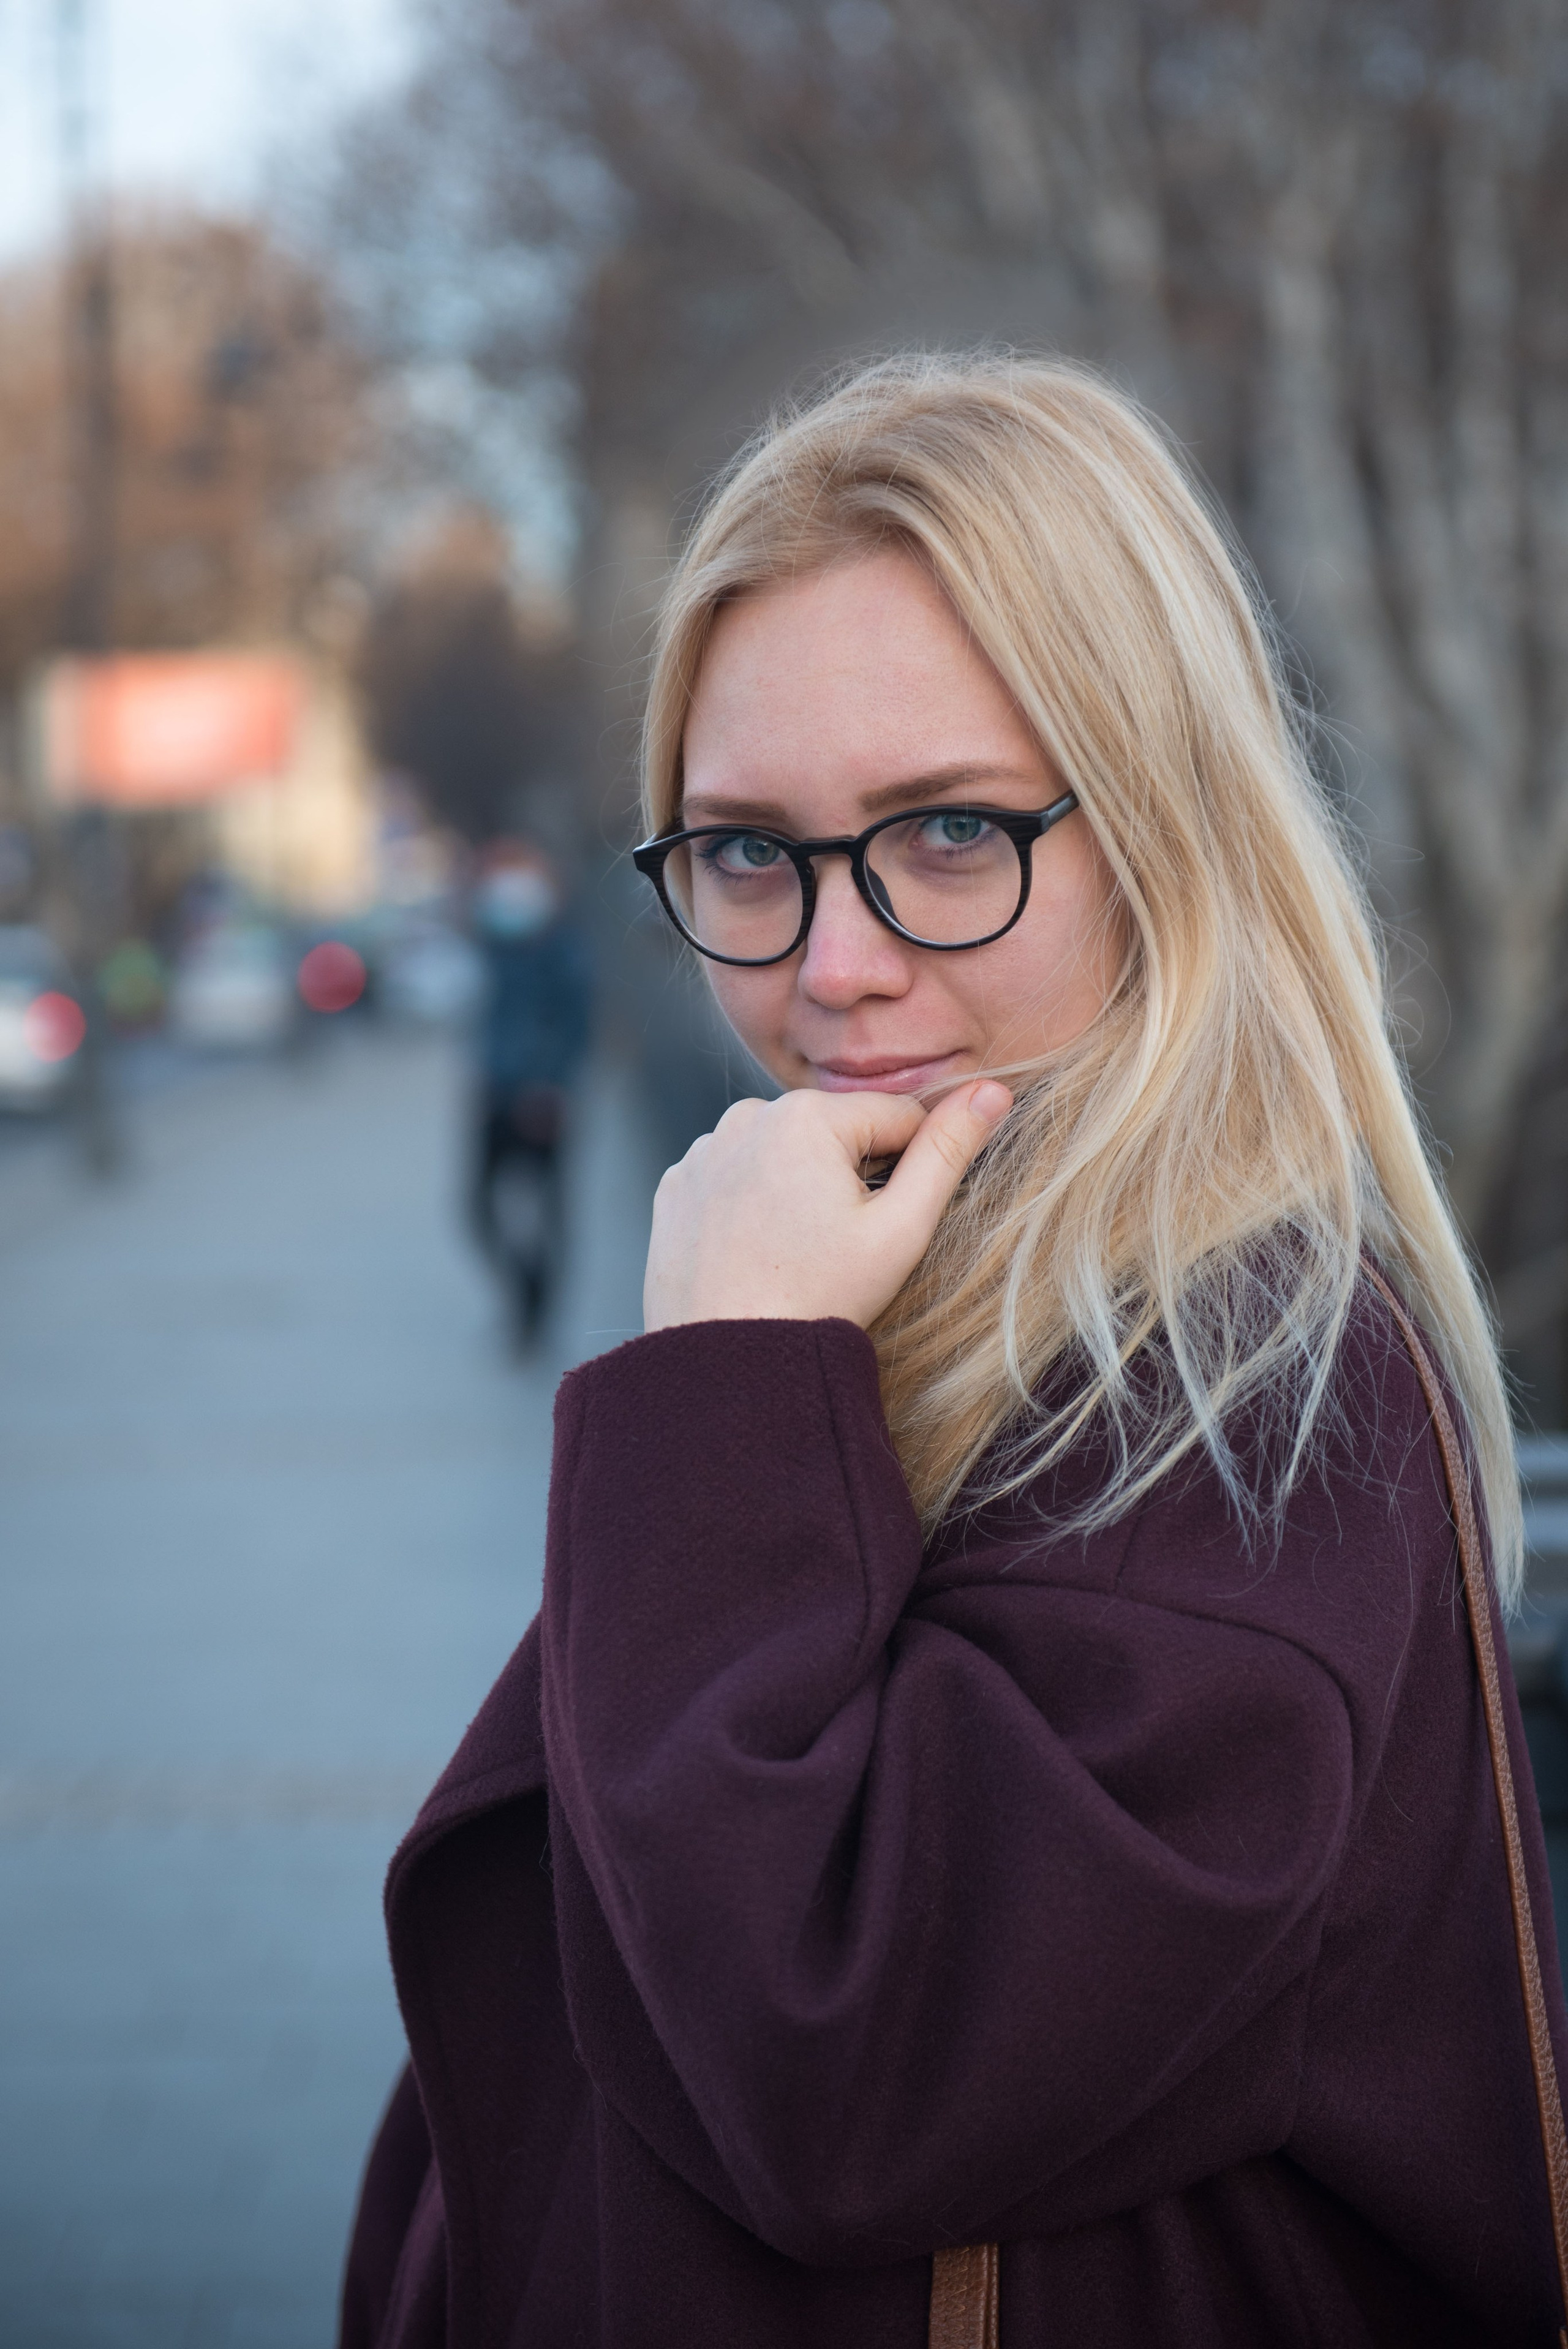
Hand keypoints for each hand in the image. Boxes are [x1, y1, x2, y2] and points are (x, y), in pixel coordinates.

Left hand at [643, 1080, 1013, 1332]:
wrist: (728, 1363)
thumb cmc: (821, 1298)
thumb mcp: (901, 1228)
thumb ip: (948, 1151)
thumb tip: (993, 1091)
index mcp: (806, 1114)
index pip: (895, 1117)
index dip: (909, 1170)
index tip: (886, 1223)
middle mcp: (746, 1116)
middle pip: (834, 1133)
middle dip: (848, 1176)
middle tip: (838, 1245)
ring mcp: (704, 1151)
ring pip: (783, 1153)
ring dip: (798, 1186)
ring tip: (796, 1251)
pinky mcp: (676, 1186)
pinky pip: (735, 1177)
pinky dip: (751, 1203)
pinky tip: (757, 1250)